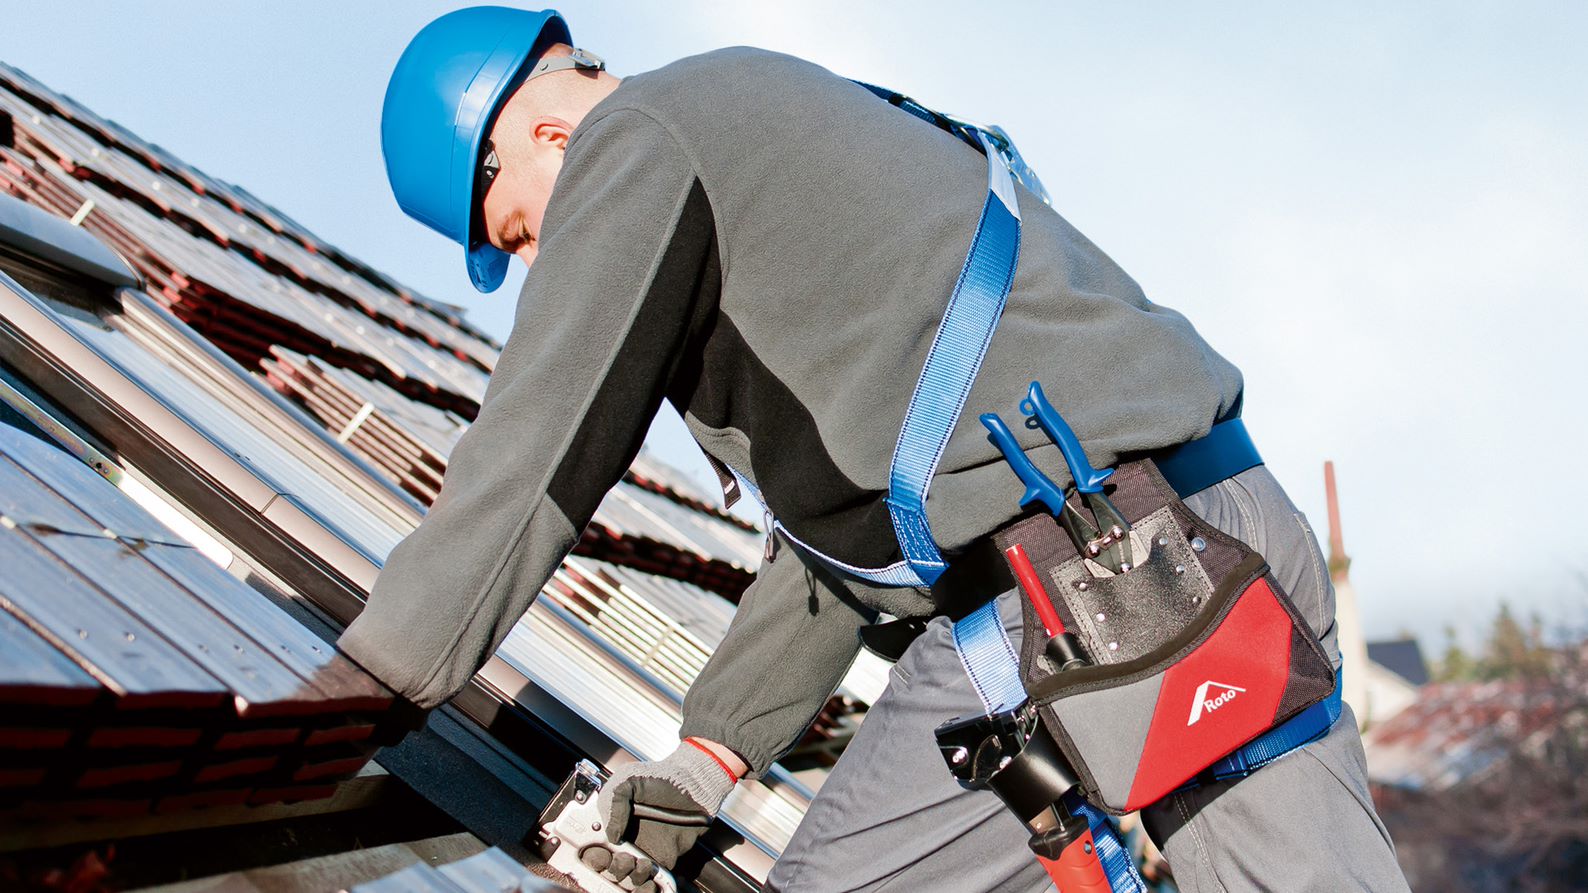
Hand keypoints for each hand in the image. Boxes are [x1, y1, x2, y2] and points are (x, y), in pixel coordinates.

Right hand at [584, 740, 738, 881]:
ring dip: (631, 877)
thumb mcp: (628, 780)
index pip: (597, 847)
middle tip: (625, 858)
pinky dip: (648, 885)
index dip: (596, 855)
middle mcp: (628, 839)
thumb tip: (612, 836)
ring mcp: (646, 849)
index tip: (602, 854)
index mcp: (615, 823)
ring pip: (630, 877)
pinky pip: (652, 879)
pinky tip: (649, 879)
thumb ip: (613, 804)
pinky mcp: (664, 857)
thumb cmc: (661, 778)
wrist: (692, 784)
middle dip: (615, 868)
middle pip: (612, 867)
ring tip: (641, 864)